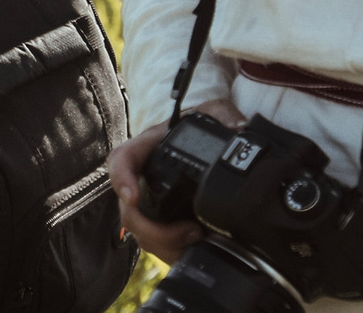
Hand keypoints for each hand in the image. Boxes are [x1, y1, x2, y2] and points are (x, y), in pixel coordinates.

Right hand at [108, 100, 243, 264]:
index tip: (133, 197)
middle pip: (130, 210)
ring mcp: (148, 201)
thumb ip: (225, 115)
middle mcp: (142, 176)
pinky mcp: (160, 220)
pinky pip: (156, 242)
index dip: (122, 179)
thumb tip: (240, 128)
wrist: (200, 139)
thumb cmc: (199, 125)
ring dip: (166, 244)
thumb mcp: (212, 112)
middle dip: (156, 230)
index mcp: (148, 147)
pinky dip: (173, 251)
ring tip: (198, 240)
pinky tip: (195, 249)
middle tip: (191, 232)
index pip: (122, 160)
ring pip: (142, 232)